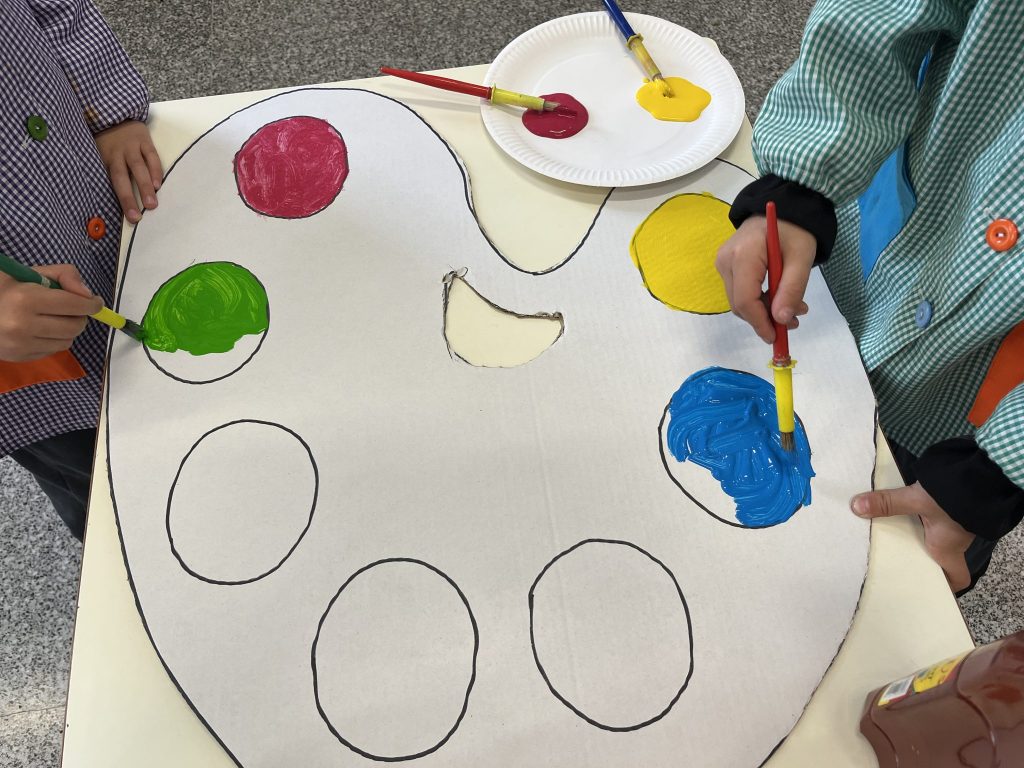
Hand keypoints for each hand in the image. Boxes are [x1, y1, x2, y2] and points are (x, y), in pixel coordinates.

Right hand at [0, 265, 102, 361]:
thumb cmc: (5, 289)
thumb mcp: (31, 273)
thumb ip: (64, 275)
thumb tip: (88, 295)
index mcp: (26, 300)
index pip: (75, 305)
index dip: (92, 303)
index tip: (95, 301)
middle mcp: (23, 325)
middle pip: (75, 326)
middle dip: (80, 316)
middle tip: (74, 309)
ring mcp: (20, 345)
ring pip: (67, 341)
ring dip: (68, 329)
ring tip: (54, 318)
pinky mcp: (19, 357)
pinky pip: (53, 350)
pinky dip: (54, 340)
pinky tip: (41, 329)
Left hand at [94, 120, 162, 223]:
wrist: (116, 112)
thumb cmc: (108, 138)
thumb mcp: (99, 151)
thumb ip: (105, 169)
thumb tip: (105, 197)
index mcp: (105, 158)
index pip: (110, 182)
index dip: (118, 200)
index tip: (126, 218)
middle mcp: (117, 153)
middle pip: (122, 178)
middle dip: (129, 198)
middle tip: (137, 217)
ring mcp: (132, 146)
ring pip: (138, 168)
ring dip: (145, 187)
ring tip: (152, 204)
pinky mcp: (145, 140)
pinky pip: (151, 157)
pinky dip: (155, 170)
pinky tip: (158, 184)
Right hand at [715, 215, 815, 342]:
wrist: (784, 208)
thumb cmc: (795, 230)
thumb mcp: (802, 259)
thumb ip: (792, 289)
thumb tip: (781, 321)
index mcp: (744, 255)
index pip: (745, 299)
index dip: (760, 322)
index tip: (777, 336)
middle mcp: (726, 260)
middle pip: (740, 303)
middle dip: (764, 318)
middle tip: (792, 321)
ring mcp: (723, 263)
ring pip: (739, 300)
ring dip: (763, 310)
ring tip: (792, 308)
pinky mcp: (726, 265)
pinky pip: (740, 291)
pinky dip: (758, 300)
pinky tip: (778, 296)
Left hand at [851, 483, 973, 592]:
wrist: (983, 472)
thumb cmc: (955, 496)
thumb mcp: (917, 500)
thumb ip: (888, 503)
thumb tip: (857, 507)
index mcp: (947, 548)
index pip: (957, 577)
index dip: (945, 585)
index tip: (927, 586)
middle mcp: (954, 539)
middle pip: (939, 557)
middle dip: (918, 558)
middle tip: (894, 557)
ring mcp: (957, 523)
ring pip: (936, 537)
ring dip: (917, 536)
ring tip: (889, 536)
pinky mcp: (956, 508)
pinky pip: (937, 520)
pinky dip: (922, 518)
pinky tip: (904, 511)